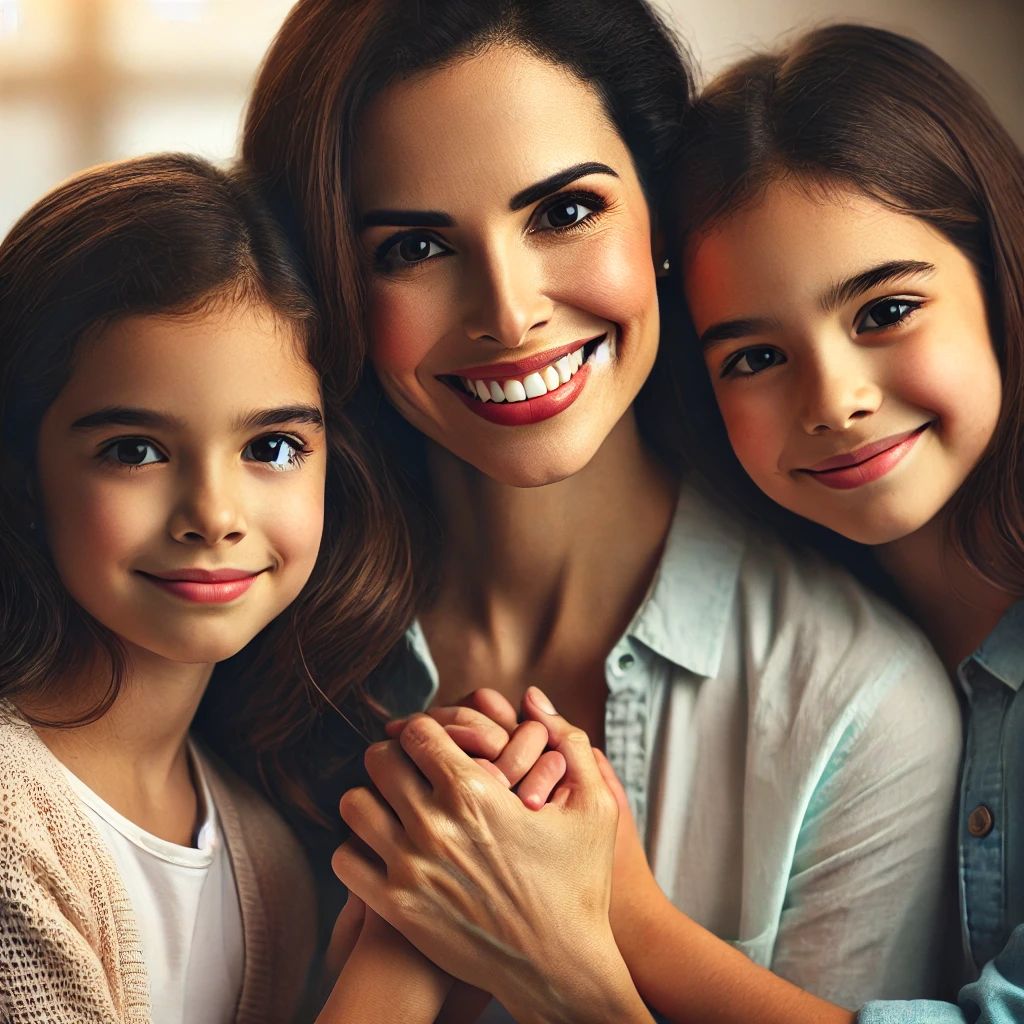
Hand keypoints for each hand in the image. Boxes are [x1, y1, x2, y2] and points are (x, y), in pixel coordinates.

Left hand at [333, 702, 648, 1023]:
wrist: (561, 969)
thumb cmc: (580, 885)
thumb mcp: (595, 807)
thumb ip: (570, 742)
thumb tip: (535, 698)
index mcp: (476, 793)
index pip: (417, 731)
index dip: (425, 728)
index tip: (433, 742)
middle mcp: (435, 826)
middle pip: (379, 759)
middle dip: (395, 756)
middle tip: (411, 770)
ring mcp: (410, 869)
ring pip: (354, 804)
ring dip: (372, 798)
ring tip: (395, 807)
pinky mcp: (396, 908)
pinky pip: (345, 859)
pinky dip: (358, 848)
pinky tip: (386, 850)